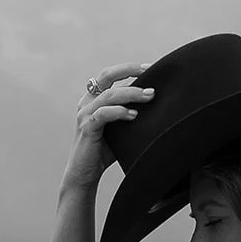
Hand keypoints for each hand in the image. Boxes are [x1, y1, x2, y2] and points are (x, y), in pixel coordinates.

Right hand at [62, 61, 153, 190]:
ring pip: (108, 95)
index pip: (110, 75)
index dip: (129, 68)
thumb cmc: (104, 152)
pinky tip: (133, 115)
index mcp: (94, 99)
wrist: (84, 174)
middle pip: (107, 76)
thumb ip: (130, 115)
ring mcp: (85, 114)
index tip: (150, 67)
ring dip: (131, 93)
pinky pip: (103, 114)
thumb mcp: (120, 129)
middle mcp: (87, 102)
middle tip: (150, 72)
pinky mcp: (86, 128)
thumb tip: (156, 106)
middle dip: (130, 71)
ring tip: (149, 96)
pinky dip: (119, 112)